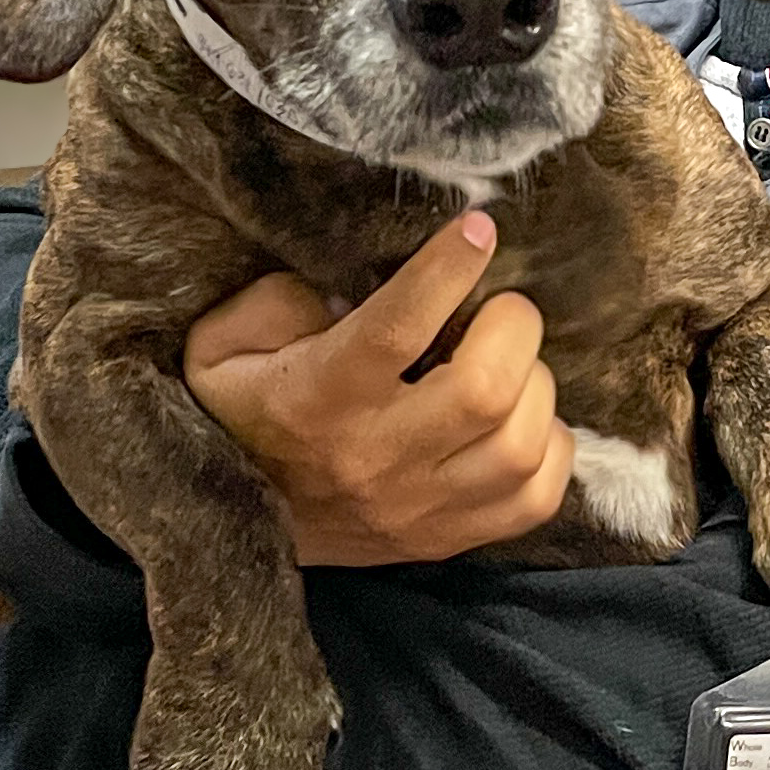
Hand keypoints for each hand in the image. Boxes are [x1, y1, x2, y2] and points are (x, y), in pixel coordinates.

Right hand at [184, 209, 575, 567]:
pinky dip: (549, 448)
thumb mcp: (221, 346)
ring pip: (520, 445)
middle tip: (500, 310)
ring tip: (511, 364)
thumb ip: (275, 301)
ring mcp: (418, 507)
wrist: (234, 523)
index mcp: (318, 397)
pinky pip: (536, 498)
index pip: (397, 329)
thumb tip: (355, 285)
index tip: (476, 229)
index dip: (446, 270)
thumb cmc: (242, 414)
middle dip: (513, 329)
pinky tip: (523, 420)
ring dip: (535, 387)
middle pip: (484, 390)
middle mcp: (375, 456)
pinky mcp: (447, 539)